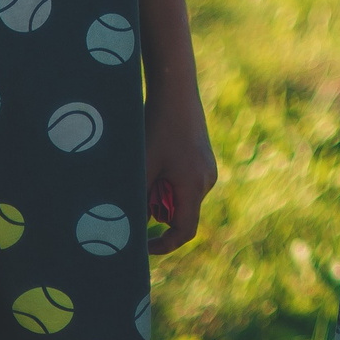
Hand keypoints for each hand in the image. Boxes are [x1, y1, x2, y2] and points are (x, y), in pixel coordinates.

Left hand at [145, 83, 217, 256]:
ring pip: (181, 198)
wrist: (176, 92)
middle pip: (181, 213)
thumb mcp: (143, 167)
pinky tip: (157, 159)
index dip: (163, 245)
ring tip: (147, 169)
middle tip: (138, 192)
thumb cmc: (157, 128)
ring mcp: (207, 169)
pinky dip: (167, 183)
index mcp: (194, 185)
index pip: (184, 231)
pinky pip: (185, 184)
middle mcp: (206, 180)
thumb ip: (139, 200)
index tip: (142, 246)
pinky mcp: (203, 159)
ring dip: (161, 195)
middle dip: (157, 211)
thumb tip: (132, 226)